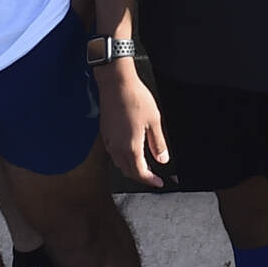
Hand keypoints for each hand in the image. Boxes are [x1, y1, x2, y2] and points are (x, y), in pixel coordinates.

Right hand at [97, 62, 166, 186]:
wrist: (116, 84)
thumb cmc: (136, 99)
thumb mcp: (154, 121)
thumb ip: (158, 143)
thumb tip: (162, 159)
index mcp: (131, 147)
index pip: (139, 173)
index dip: (150, 180)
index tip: (159, 182)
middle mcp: (117, 147)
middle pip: (127, 171)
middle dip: (140, 176)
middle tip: (153, 175)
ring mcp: (109, 140)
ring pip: (119, 163)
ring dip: (131, 168)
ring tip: (144, 164)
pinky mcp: (105, 133)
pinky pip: (113, 153)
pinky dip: (123, 158)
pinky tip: (130, 150)